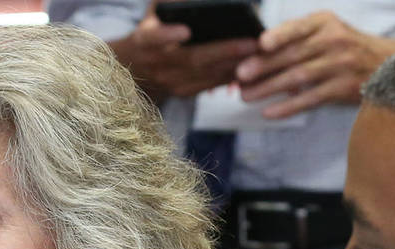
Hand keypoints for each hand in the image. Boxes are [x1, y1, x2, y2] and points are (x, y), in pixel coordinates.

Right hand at [110, 10, 256, 101]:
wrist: (137, 67)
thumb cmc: (153, 29)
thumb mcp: (154, 11)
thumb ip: (171, 2)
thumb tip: (192, 0)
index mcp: (144, 41)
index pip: (152, 38)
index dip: (167, 35)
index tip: (186, 29)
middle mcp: (156, 65)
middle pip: (191, 59)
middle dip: (223, 51)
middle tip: (250, 43)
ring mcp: (170, 82)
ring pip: (205, 75)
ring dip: (233, 65)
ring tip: (258, 53)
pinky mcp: (183, 92)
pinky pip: (211, 85)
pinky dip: (231, 75)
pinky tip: (250, 65)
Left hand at [235, 11, 394, 118]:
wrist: (387, 64)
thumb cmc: (347, 48)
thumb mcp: (327, 30)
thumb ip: (298, 37)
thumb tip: (258, 50)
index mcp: (325, 22)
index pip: (298, 28)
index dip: (279, 35)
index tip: (260, 43)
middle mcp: (334, 40)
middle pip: (293, 54)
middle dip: (264, 65)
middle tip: (240, 75)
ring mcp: (340, 65)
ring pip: (298, 77)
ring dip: (269, 87)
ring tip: (246, 95)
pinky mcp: (343, 88)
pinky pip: (310, 98)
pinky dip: (288, 106)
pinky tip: (269, 112)